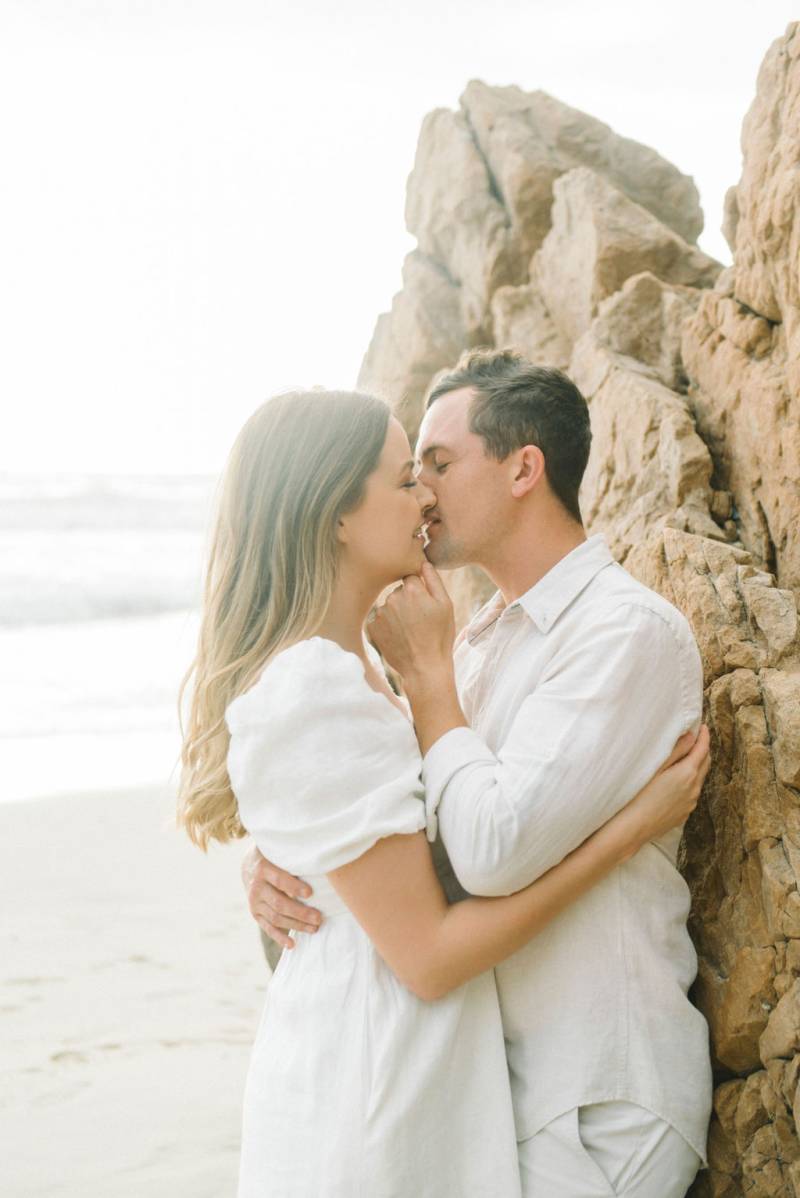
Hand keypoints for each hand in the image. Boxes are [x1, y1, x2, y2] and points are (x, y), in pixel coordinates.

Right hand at [240, 844, 322, 949]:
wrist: (249, 864)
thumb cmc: (274, 856)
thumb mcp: (279, 852)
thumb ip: (293, 858)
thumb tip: (319, 863)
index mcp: (263, 868)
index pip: (279, 880)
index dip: (294, 887)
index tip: (310, 893)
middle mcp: (256, 886)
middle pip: (279, 903)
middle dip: (300, 912)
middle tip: (319, 917)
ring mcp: (254, 902)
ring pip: (276, 918)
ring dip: (296, 925)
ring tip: (315, 928)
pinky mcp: (255, 913)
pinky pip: (267, 928)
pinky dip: (279, 937)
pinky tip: (292, 944)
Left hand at [369, 561, 455, 680]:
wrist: (424, 668)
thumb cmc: (439, 636)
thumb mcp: (445, 606)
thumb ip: (434, 580)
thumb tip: (423, 562)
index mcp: (412, 589)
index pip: (411, 577)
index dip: (420, 590)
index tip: (425, 605)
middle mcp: (392, 597)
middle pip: (400, 591)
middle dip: (408, 601)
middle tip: (420, 622)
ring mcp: (380, 613)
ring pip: (390, 606)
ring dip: (397, 614)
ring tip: (410, 632)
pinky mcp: (372, 627)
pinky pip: (381, 619)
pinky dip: (388, 626)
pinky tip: (399, 637)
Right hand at [625, 725, 710, 848]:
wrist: (635, 826)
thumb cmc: (640, 794)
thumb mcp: (656, 767)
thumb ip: (676, 751)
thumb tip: (691, 737)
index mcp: (688, 773)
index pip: (702, 749)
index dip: (704, 736)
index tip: (703, 727)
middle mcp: (694, 788)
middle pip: (706, 763)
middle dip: (703, 750)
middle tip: (697, 739)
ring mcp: (691, 802)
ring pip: (699, 779)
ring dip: (697, 766)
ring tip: (687, 758)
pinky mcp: (685, 813)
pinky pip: (692, 793)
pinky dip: (690, 782)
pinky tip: (678, 782)